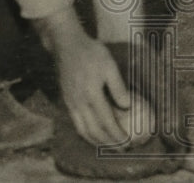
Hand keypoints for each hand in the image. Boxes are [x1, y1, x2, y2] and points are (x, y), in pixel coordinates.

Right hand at [35, 6, 129, 144]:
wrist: (65, 44)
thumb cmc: (90, 52)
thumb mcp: (109, 65)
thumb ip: (118, 88)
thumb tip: (128, 107)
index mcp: (91, 94)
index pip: (106, 122)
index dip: (117, 136)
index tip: (128, 143)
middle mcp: (78, 102)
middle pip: (93, 130)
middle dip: (108, 143)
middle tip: (121, 150)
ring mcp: (70, 102)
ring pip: (82, 129)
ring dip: (95, 141)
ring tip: (108, 146)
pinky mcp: (65, 99)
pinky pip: (75, 121)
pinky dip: (85, 132)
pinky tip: (93, 132)